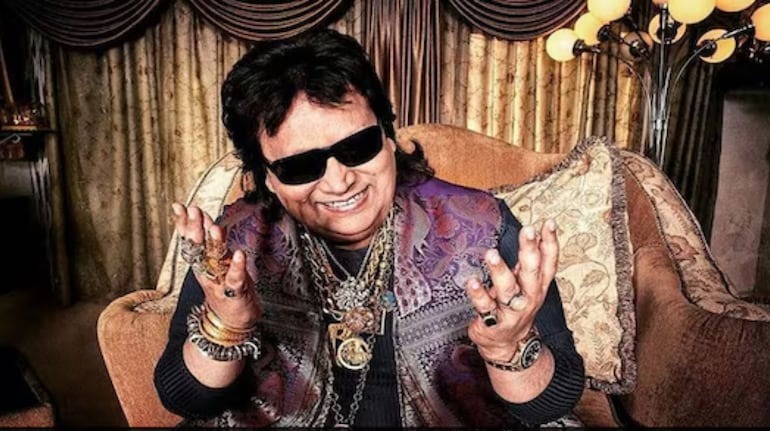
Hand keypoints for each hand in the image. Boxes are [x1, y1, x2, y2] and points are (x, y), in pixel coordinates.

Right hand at [172, 202, 261, 328]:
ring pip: (215, 261)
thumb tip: (202, 215)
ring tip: (215, 228)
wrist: (231, 322)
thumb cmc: (223, 287)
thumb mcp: (214, 261)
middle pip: (199, 248)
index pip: (190, 240)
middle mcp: (207, 271)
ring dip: (215, 244)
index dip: (185, 223)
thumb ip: (209, 239)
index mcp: (201, 262)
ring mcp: (220, 281)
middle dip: (195, 229)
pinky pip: (235, 278)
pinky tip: (239, 254)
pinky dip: (237, 266)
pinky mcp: (235, 291)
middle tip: (193, 211)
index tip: (180, 207)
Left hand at [466, 219, 558, 363]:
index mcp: (538, 286)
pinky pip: (485, 306)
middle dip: (530, 250)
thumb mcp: (528, 285)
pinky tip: (472, 281)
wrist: (507, 346)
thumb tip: (536, 231)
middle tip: (528, 231)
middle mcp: (528, 297)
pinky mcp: (493, 322)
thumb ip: (531, 261)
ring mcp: (511, 311)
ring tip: (491, 254)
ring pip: (508, 289)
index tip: (548, 223)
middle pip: (531, 272)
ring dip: (499, 270)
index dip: (550, 243)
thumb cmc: (515, 308)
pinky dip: (478, 293)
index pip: (549, 262)